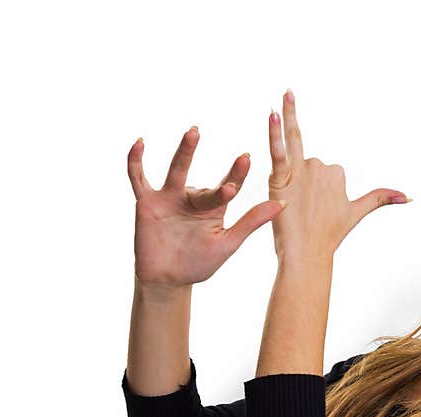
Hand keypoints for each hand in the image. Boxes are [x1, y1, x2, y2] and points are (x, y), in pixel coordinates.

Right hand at [127, 126, 285, 289]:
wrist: (168, 280)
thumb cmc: (199, 263)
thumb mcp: (228, 243)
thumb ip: (251, 222)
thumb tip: (284, 203)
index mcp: (214, 208)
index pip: (227, 186)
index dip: (237, 174)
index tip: (247, 158)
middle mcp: (192, 198)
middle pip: (204, 180)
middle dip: (215, 168)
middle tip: (224, 147)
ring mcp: (169, 198)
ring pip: (176, 171)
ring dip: (185, 152)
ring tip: (194, 133)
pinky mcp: (147, 203)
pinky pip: (139, 179)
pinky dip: (136, 162)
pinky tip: (139, 144)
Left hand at [267, 89, 409, 261]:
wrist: (307, 254)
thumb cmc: (330, 235)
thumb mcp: (356, 212)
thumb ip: (380, 198)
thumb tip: (409, 196)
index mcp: (338, 172)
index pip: (322, 169)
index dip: (314, 190)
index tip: (314, 210)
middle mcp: (322, 167)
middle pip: (306, 162)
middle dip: (301, 185)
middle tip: (303, 210)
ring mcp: (301, 171)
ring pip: (292, 150)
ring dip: (287, 139)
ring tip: (286, 97)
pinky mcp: (281, 177)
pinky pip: (279, 150)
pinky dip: (275, 132)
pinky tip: (272, 112)